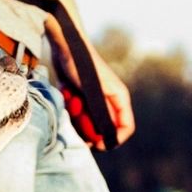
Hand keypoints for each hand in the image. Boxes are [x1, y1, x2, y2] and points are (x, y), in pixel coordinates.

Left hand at [48, 33, 136, 148]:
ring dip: (78, 119)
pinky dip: (72, 111)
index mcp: (120, 99)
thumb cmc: (81, 65)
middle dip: (90, 131)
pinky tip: (67, 96)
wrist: (66, 46)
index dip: (113, 140)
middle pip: (105, 129)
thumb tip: (107, 136)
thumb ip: (103, 114)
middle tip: (77, 124)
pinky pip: (79, 115)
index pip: (126, 128)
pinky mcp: (83, 98)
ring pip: (90, 124)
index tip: (96, 144)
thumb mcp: (93, 91)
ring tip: (71, 102)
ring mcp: (96, 100)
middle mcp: (110, 101)